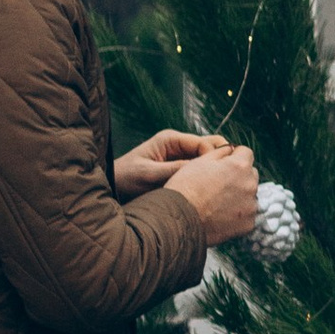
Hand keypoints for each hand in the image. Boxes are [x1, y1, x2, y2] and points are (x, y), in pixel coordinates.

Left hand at [114, 128, 230, 200]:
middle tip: (223, 181)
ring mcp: (181, 158)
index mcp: (171, 140)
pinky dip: (207, 179)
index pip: (204, 143)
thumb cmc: (125, 179)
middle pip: (211, 147)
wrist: (111, 189)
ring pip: (208, 160)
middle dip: (219, 162)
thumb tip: (202, 170)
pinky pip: (200, 172)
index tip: (216, 177)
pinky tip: (211, 193)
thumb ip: (174, 169)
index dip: (213, 158)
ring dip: (214, 171)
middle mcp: (179, 146)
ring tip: (219, 189)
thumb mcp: (149, 174)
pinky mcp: (180, 171)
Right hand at [166, 143, 261, 243]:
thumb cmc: (186, 188)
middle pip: (250, 174)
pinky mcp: (248, 223)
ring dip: (239, 196)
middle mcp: (250, 184)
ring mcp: (250, 206)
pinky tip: (220, 216)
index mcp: (239, 166)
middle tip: (218, 185)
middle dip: (238, 176)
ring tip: (217, 203)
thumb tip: (230, 149)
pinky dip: (237, 214)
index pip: (246, 153)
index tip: (224, 164)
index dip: (234, 156)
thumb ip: (220, 152)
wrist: (179, 220)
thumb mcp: (199, 161)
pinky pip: (247, 214)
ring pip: (249, 195)